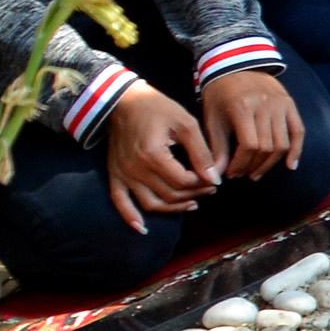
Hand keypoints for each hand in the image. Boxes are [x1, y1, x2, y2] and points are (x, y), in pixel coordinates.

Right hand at [99, 86, 217, 233]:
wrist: (124, 101)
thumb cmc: (158, 108)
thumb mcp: (186, 124)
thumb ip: (201, 152)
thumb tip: (214, 178)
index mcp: (153, 155)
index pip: (183, 181)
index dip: (202, 184)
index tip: (214, 179)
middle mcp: (135, 168)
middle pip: (169, 194)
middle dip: (193, 195)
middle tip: (209, 189)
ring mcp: (123, 174)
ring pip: (150, 203)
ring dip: (173, 209)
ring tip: (192, 204)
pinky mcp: (114, 174)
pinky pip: (120, 202)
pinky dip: (130, 217)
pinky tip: (142, 228)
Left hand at [200, 68, 305, 182]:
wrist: (235, 66)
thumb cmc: (220, 94)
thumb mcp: (213, 119)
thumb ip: (216, 148)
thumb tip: (217, 176)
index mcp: (242, 107)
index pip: (249, 145)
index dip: (241, 164)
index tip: (232, 173)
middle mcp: (264, 105)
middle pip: (266, 147)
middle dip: (253, 166)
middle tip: (243, 174)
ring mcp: (280, 104)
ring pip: (282, 143)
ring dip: (270, 163)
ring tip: (257, 172)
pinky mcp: (289, 104)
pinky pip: (298, 131)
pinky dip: (296, 151)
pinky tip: (290, 166)